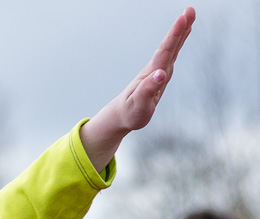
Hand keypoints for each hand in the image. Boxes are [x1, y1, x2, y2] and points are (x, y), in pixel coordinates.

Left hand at [81, 7, 195, 170]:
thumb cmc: (130, 113)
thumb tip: (161, 74)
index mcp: (151, 74)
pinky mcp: (160, 75)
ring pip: (171, 48)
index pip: (164, 51)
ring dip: (180, 32)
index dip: (174, 35)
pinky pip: (171, 55)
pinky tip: (183, 36)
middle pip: (169, 46)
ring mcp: (157, 71)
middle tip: (190, 10)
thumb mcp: (139, 105)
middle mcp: (154, 69)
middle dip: (180, 28)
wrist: (121, 115)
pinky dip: (178, 43)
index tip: (182, 19)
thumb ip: (148, 90)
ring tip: (189, 17)